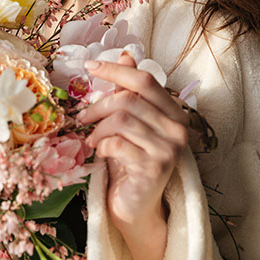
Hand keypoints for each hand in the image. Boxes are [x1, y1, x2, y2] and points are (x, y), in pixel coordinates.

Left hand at [77, 52, 188, 227]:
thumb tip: (126, 56)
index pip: (145, 80)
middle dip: (99, 105)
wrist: (135, 204)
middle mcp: (178, 128)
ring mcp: (169, 149)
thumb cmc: (131, 159)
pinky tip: (101, 153)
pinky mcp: (155, 168)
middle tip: (82, 117)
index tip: (89, 66)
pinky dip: (102, 145)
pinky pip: (118, 144)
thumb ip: (130, 91)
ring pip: (122, 121)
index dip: (116, 71)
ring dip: (98, 129)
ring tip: (91, 139)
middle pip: (130, 99)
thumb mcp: (130, 122)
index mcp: (174, 111)